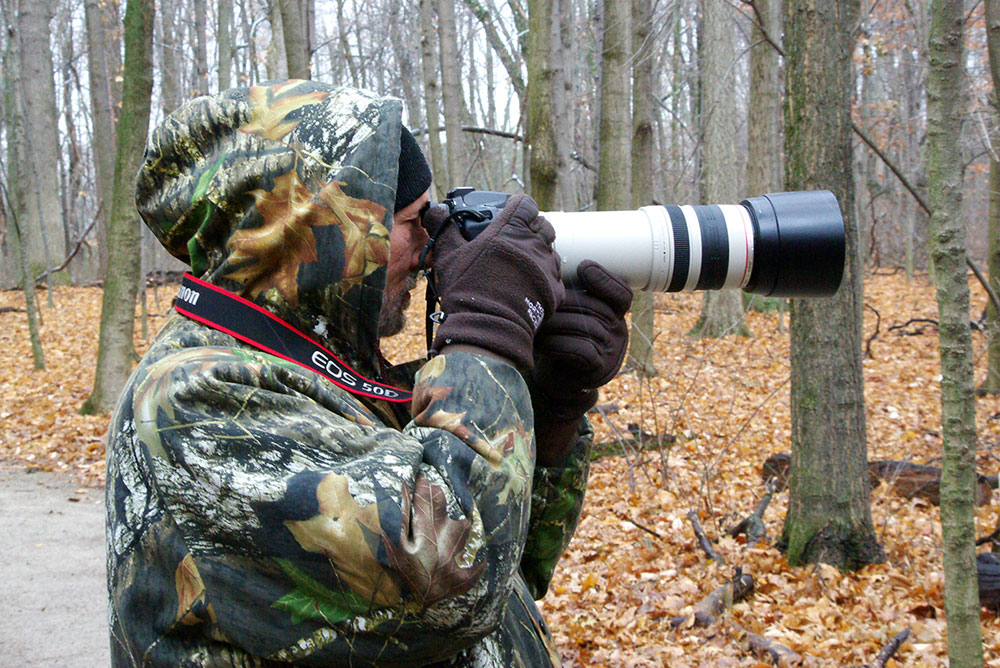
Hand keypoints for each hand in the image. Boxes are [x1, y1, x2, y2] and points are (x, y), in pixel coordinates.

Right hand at [425, 194, 563, 369]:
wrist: (488, 327)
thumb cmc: (467, 289)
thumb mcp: (448, 255)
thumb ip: (443, 228)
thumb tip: (434, 210)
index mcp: (511, 228)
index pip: (526, 204)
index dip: (519, 207)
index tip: (511, 213)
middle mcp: (535, 243)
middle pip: (544, 226)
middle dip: (533, 229)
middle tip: (516, 242)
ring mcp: (548, 267)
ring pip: (551, 252)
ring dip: (539, 255)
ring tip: (521, 269)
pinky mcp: (556, 290)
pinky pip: (555, 278)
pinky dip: (545, 281)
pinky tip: (529, 288)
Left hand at [531, 260, 632, 464]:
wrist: (556, 380)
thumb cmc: (558, 338)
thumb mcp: (566, 311)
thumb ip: (568, 290)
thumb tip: (549, 255)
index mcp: (615, 312)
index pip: (621, 293)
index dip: (605, 279)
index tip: (583, 267)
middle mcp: (619, 330)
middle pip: (595, 308)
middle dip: (563, 302)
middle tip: (536, 298)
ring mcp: (613, 352)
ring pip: (586, 328)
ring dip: (555, 323)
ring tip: (533, 321)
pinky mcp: (600, 370)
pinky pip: (581, 350)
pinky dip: (558, 344)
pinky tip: (541, 341)